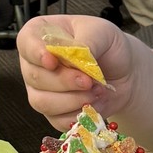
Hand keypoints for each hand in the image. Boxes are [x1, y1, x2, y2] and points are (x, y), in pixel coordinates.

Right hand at [17, 14, 131, 128]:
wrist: (125, 71)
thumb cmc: (108, 46)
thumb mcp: (103, 32)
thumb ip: (87, 41)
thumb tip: (75, 54)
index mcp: (41, 34)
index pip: (27, 43)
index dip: (37, 54)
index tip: (52, 61)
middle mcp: (35, 63)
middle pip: (35, 77)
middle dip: (65, 81)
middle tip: (89, 80)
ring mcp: (41, 89)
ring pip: (43, 102)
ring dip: (73, 100)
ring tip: (97, 91)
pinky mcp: (53, 112)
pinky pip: (57, 120)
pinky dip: (78, 114)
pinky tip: (94, 103)